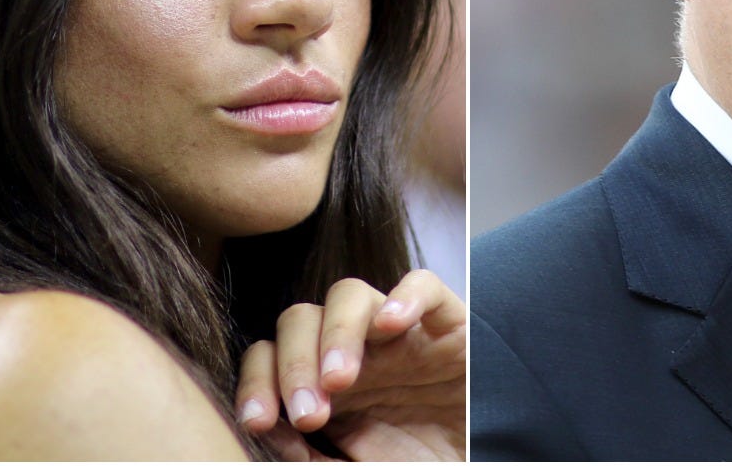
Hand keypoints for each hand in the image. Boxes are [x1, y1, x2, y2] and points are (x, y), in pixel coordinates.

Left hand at [236, 270, 465, 460]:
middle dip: (294, 365)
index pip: (269, 358)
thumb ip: (306, 454)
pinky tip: (391, 324)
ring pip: (349, 295)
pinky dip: (406, 296)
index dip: (256, 383)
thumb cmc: (415, 464)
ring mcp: (398, 334)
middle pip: (299, 320)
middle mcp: (353, 350)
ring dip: (336, 334)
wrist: (475, 460)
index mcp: (322, 384)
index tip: (258, 422)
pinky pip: (424, 285)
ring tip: (340, 380)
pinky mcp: (446, 324)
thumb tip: (267, 427)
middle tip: (307, 412)